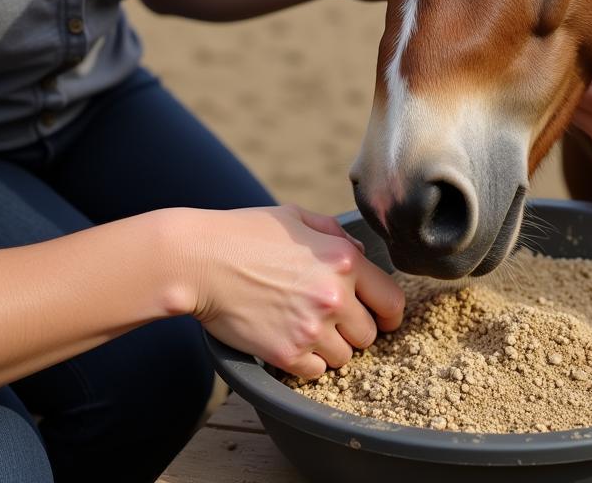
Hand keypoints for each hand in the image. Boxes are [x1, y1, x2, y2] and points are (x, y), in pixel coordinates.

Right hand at [187, 204, 403, 378]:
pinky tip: (290, 342)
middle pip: (370, 335)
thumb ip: (335, 235)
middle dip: (355, 330)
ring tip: (307, 330)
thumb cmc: (246, 234)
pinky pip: (316, 372)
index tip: (382, 318)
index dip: (389, 314)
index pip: (392, 301)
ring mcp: (311, 329)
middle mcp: (335, 298)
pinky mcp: (285, 354)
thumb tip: (359, 253)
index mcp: (345, 262)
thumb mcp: (298, 219)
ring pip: (345, 357)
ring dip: (332, 348)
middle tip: (333, 321)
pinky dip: (307, 364)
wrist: (199, 261)